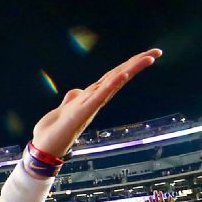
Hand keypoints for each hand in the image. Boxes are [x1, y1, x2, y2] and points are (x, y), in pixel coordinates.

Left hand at [29, 50, 160, 157]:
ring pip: (113, 83)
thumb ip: (72, 99)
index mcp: (91, 97)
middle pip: (118, 76)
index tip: (147, 55)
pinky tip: (122, 75)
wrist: (44, 148)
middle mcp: (94, 100)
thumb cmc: (55, 131)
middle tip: (156, 53)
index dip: (128, 64)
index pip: (112, 76)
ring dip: (130, 70)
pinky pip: (100, 96)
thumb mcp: (64, 109)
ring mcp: (90, 105)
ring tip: (147, 59)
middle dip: (137, 64)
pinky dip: (111, 85)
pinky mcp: (83, 112)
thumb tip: (77, 91)